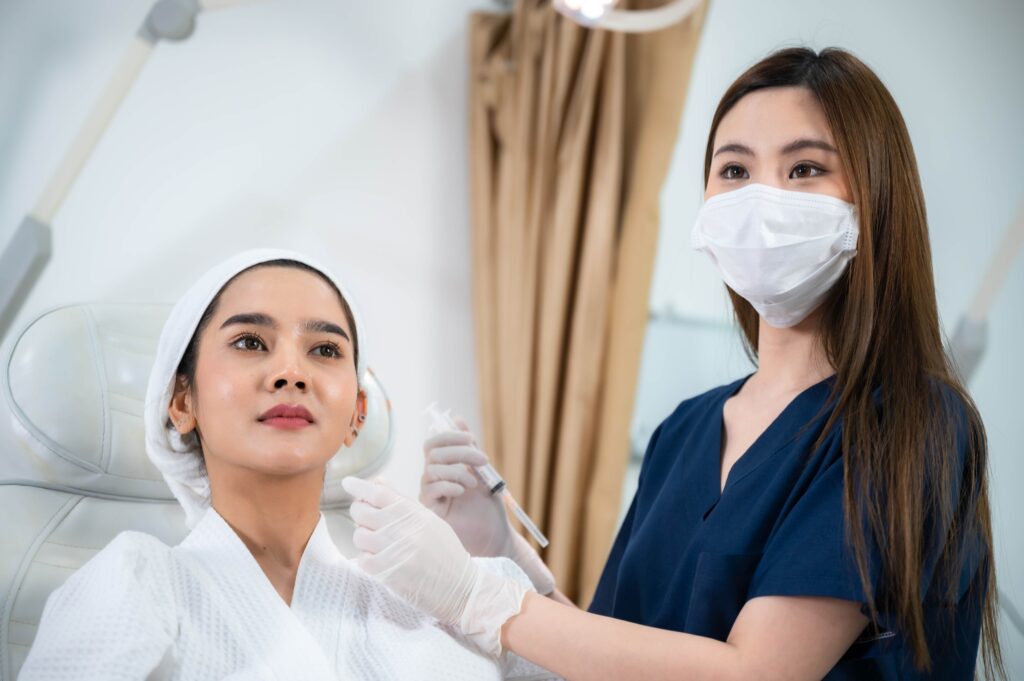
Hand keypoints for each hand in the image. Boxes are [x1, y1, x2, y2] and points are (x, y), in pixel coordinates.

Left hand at [342, 476, 526, 657]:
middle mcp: (403, 529)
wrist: (461, 588)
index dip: (359, 486)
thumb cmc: (446, 552)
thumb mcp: (430, 521)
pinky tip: (383, 562)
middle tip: (368, 520)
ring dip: (364, 540)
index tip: (347, 482)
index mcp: (415, 514)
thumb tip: (377, 482)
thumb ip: (403, 501)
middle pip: (362, 512)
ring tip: (380, 545)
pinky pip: (362, 560)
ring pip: (359, 536)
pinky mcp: (387, 574)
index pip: (379, 494)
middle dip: (360, 513)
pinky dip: (368, 560)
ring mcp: (394, 552)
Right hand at [420, 423, 555, 594]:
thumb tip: (456, 419)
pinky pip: (429, 490)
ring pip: (431, 470)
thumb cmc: (488, 507)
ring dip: (456, 471)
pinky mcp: (429, 512)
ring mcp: (429, 496)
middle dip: (459, 452)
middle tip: (482, 460)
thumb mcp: (483, 472)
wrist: (495, 536)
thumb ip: (469, 448)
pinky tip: (462, 491)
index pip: (433, 444)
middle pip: (432, 453)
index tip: (472, 440)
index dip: (449, 436)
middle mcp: (432, 480)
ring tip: (473, 483)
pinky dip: (448, 485)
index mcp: (444, 468)